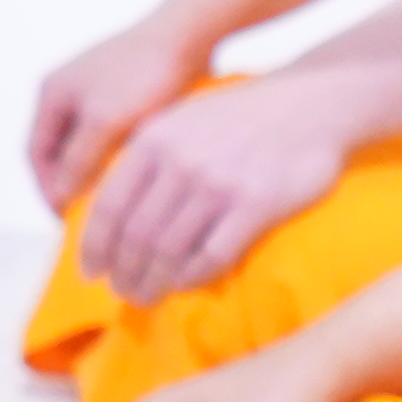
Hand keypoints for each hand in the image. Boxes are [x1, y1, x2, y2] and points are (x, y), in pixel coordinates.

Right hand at [26, 21, 208, 212]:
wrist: (190, 32)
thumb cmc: (144, 73)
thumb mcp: (105, 122)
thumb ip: (77, 161)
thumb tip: (59, 199)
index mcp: (52, 93)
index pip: (36, 153)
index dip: (46, 189)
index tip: (67, 219)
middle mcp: (68, 90)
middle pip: (59, 150)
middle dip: (71, 183)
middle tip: (91, 217)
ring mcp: (98, 90)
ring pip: (89, 144)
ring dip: (97, 172)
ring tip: (115, 201)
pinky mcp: (127, 91)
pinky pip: (114, 134)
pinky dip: (119, 157)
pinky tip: (139, 174)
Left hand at [71, 77, 362, 303]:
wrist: (310, 105)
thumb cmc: (240, 118)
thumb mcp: (180, 121)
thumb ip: (146, 159)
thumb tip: (114, 214)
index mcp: (152, 141)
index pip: (108, 207)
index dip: (94, 247)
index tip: (91, 272)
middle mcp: (180, 163)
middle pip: (135, 236)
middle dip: (124, 272)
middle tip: (123, 293)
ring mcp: (217, 184)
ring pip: (168, 251)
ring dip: (153, 282)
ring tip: (148, 297)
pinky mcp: (255, 205)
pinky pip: (212, 255)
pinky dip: (192, 277)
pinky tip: (185, 285)